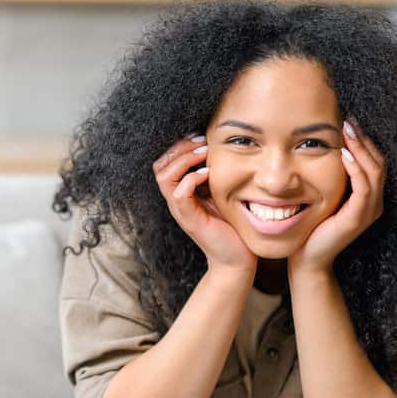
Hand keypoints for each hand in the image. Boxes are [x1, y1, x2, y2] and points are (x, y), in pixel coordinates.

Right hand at [153, 133, 258, 277]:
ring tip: (204, 154)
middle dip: (179, 149)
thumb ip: (215, 175)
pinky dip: (192, 179)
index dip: (178, 147)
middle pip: (159, 167)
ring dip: (184, 160)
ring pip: (164, 177)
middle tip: (201, 142)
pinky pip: (179, 194)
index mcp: (182, 194)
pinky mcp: (191, 220)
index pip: (165, 163)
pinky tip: (208, 174)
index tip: (200, 138)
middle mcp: (176, 201)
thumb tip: (220, 148)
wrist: (237, 259)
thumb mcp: (221, 194)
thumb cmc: (232, 227)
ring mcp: (181, 211)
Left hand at [289, 117, 386, 275]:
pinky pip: (363, 189)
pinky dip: (356, 169)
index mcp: (367, 196)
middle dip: (364, 139)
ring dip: (361, 149)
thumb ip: (328, 175)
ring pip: (375, 172)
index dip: (363, 141)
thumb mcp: (322, 195)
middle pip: (379, 162)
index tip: (348, 122)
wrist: (306, 258)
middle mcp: (373, 203)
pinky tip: (344, 155)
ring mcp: (368, 212)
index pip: (373, 161)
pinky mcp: (357, 219)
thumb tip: (320, 146)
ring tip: (348, 132)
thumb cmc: (311, 226)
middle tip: (349, 120)